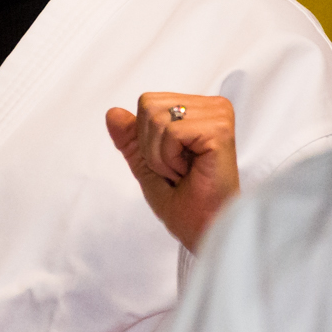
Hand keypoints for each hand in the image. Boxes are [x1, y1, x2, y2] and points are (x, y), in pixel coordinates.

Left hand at [105, 92, 239, 250]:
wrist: (204, 230)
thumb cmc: (184, 203)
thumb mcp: (147, 165)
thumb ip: (131, 138)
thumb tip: (112, 112)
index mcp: (199, 109)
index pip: (147, 102)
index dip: (146, 138)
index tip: (172, 163)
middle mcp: (213, 106)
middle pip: (149, 106)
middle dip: (151, 146)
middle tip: (177, 170)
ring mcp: (219, 116)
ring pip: (157, 118)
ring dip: (161, 156)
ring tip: (184, 172)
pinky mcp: (220, 130)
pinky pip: (171, 132)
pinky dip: (170, 159)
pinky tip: (190, 172)